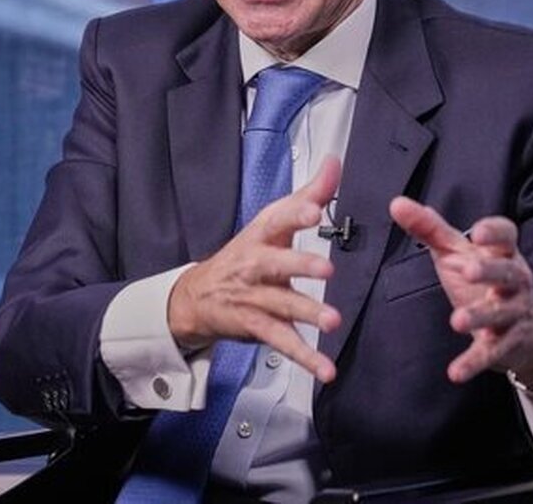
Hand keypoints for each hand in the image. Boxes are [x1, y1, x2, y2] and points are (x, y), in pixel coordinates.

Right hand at [168, 157, 343, 382]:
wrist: (198, 296)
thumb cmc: (246, 253)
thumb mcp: (273, 221)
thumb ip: (310, 194)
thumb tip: (334, 163)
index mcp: (261, 235)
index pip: (277, 219)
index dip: (295, 214)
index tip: (313, 210)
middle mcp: (255, 265)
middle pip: (276, 264)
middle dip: (299, 266)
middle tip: (326, 271)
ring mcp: (254, 298)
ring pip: (282, 306)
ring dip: (307, 314)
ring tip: (332, 322)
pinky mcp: (256, 326)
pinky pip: (283, 343)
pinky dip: (306, 358)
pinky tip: (326, 369)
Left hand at [388, 197, 532, 385]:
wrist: (527, 331)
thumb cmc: (483, 282)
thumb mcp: (457, 253)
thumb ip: (429, 228)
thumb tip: (396, 203)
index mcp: (502, 254)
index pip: (507, 236)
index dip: (495, 233)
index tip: (478, 232)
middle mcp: (514, 281)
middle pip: (507, 273)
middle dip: (488, 272)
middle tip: (467, 271)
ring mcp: (513, 313)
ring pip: (501, 314)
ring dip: (480, 316)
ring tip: (457, 321)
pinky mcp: (507, 345)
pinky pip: (492, 353)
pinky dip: (474, 363)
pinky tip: (456, 372)